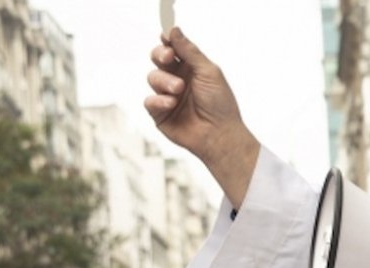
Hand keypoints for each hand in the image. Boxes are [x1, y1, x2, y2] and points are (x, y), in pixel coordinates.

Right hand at [145, 28, 258, 205]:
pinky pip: (149, 101)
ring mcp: (167, 96)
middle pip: (158, 59)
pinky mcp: (160, 114)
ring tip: (179, 90)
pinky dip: (159, 100)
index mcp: (191, 69)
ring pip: (153, 78)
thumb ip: (190, 51)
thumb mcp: (208, 72)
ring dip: (164, 81)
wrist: (219, 135)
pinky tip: (171, 103)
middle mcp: (178, 80)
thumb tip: (174, 30)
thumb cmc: (220, 104)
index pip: (173, 49)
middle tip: (169, 58)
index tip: (167, 37)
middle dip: (160, 54)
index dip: (168, 41)